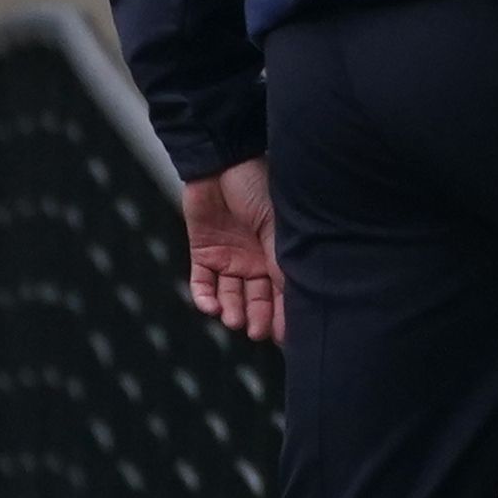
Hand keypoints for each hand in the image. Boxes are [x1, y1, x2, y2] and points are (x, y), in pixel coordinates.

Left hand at [183, 160, 283, 342]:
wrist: (222, 162)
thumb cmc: (257, 188)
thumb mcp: (277, 229)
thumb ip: (281, 263)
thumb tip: (295, 299)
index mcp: (278, 255)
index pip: (282, 293)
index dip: (283, 314)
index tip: (284, 334)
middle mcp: (254, 261)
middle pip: (257, 299)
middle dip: (257, 317)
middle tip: (257, 332)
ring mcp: (228, 258)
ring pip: (230, 295)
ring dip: (232, 310)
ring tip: (234, 320)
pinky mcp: (203, 253)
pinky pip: (202, 283)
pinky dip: (205, 297)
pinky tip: (211, 307)